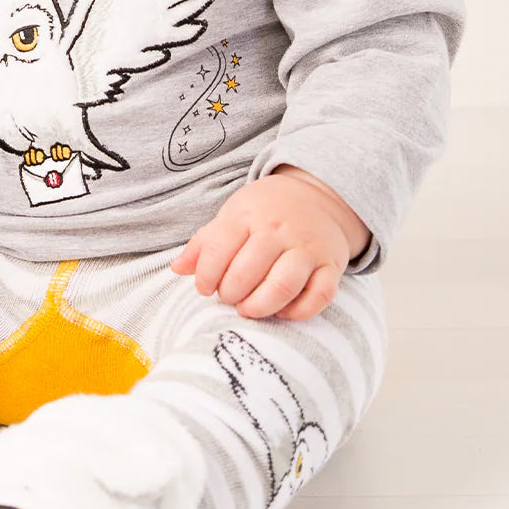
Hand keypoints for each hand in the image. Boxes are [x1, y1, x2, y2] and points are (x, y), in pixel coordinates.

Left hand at [170, 167, 369, 320]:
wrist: (316, 196)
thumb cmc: (264, 212)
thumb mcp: (231, 216)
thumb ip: (204, 243)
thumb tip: (176, 269)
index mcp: (247, 215)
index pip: (218, 249)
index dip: (205, 276)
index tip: (204, 287)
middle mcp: (279, 230)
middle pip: (247, 272)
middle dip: (230, 293)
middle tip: (228, 297)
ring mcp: (308, 247)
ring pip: (283, 286)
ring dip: (259, 306)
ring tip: (248, 309)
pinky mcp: (331, 265)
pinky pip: (320, 296)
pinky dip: (298, 311)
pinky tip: (281, 312)